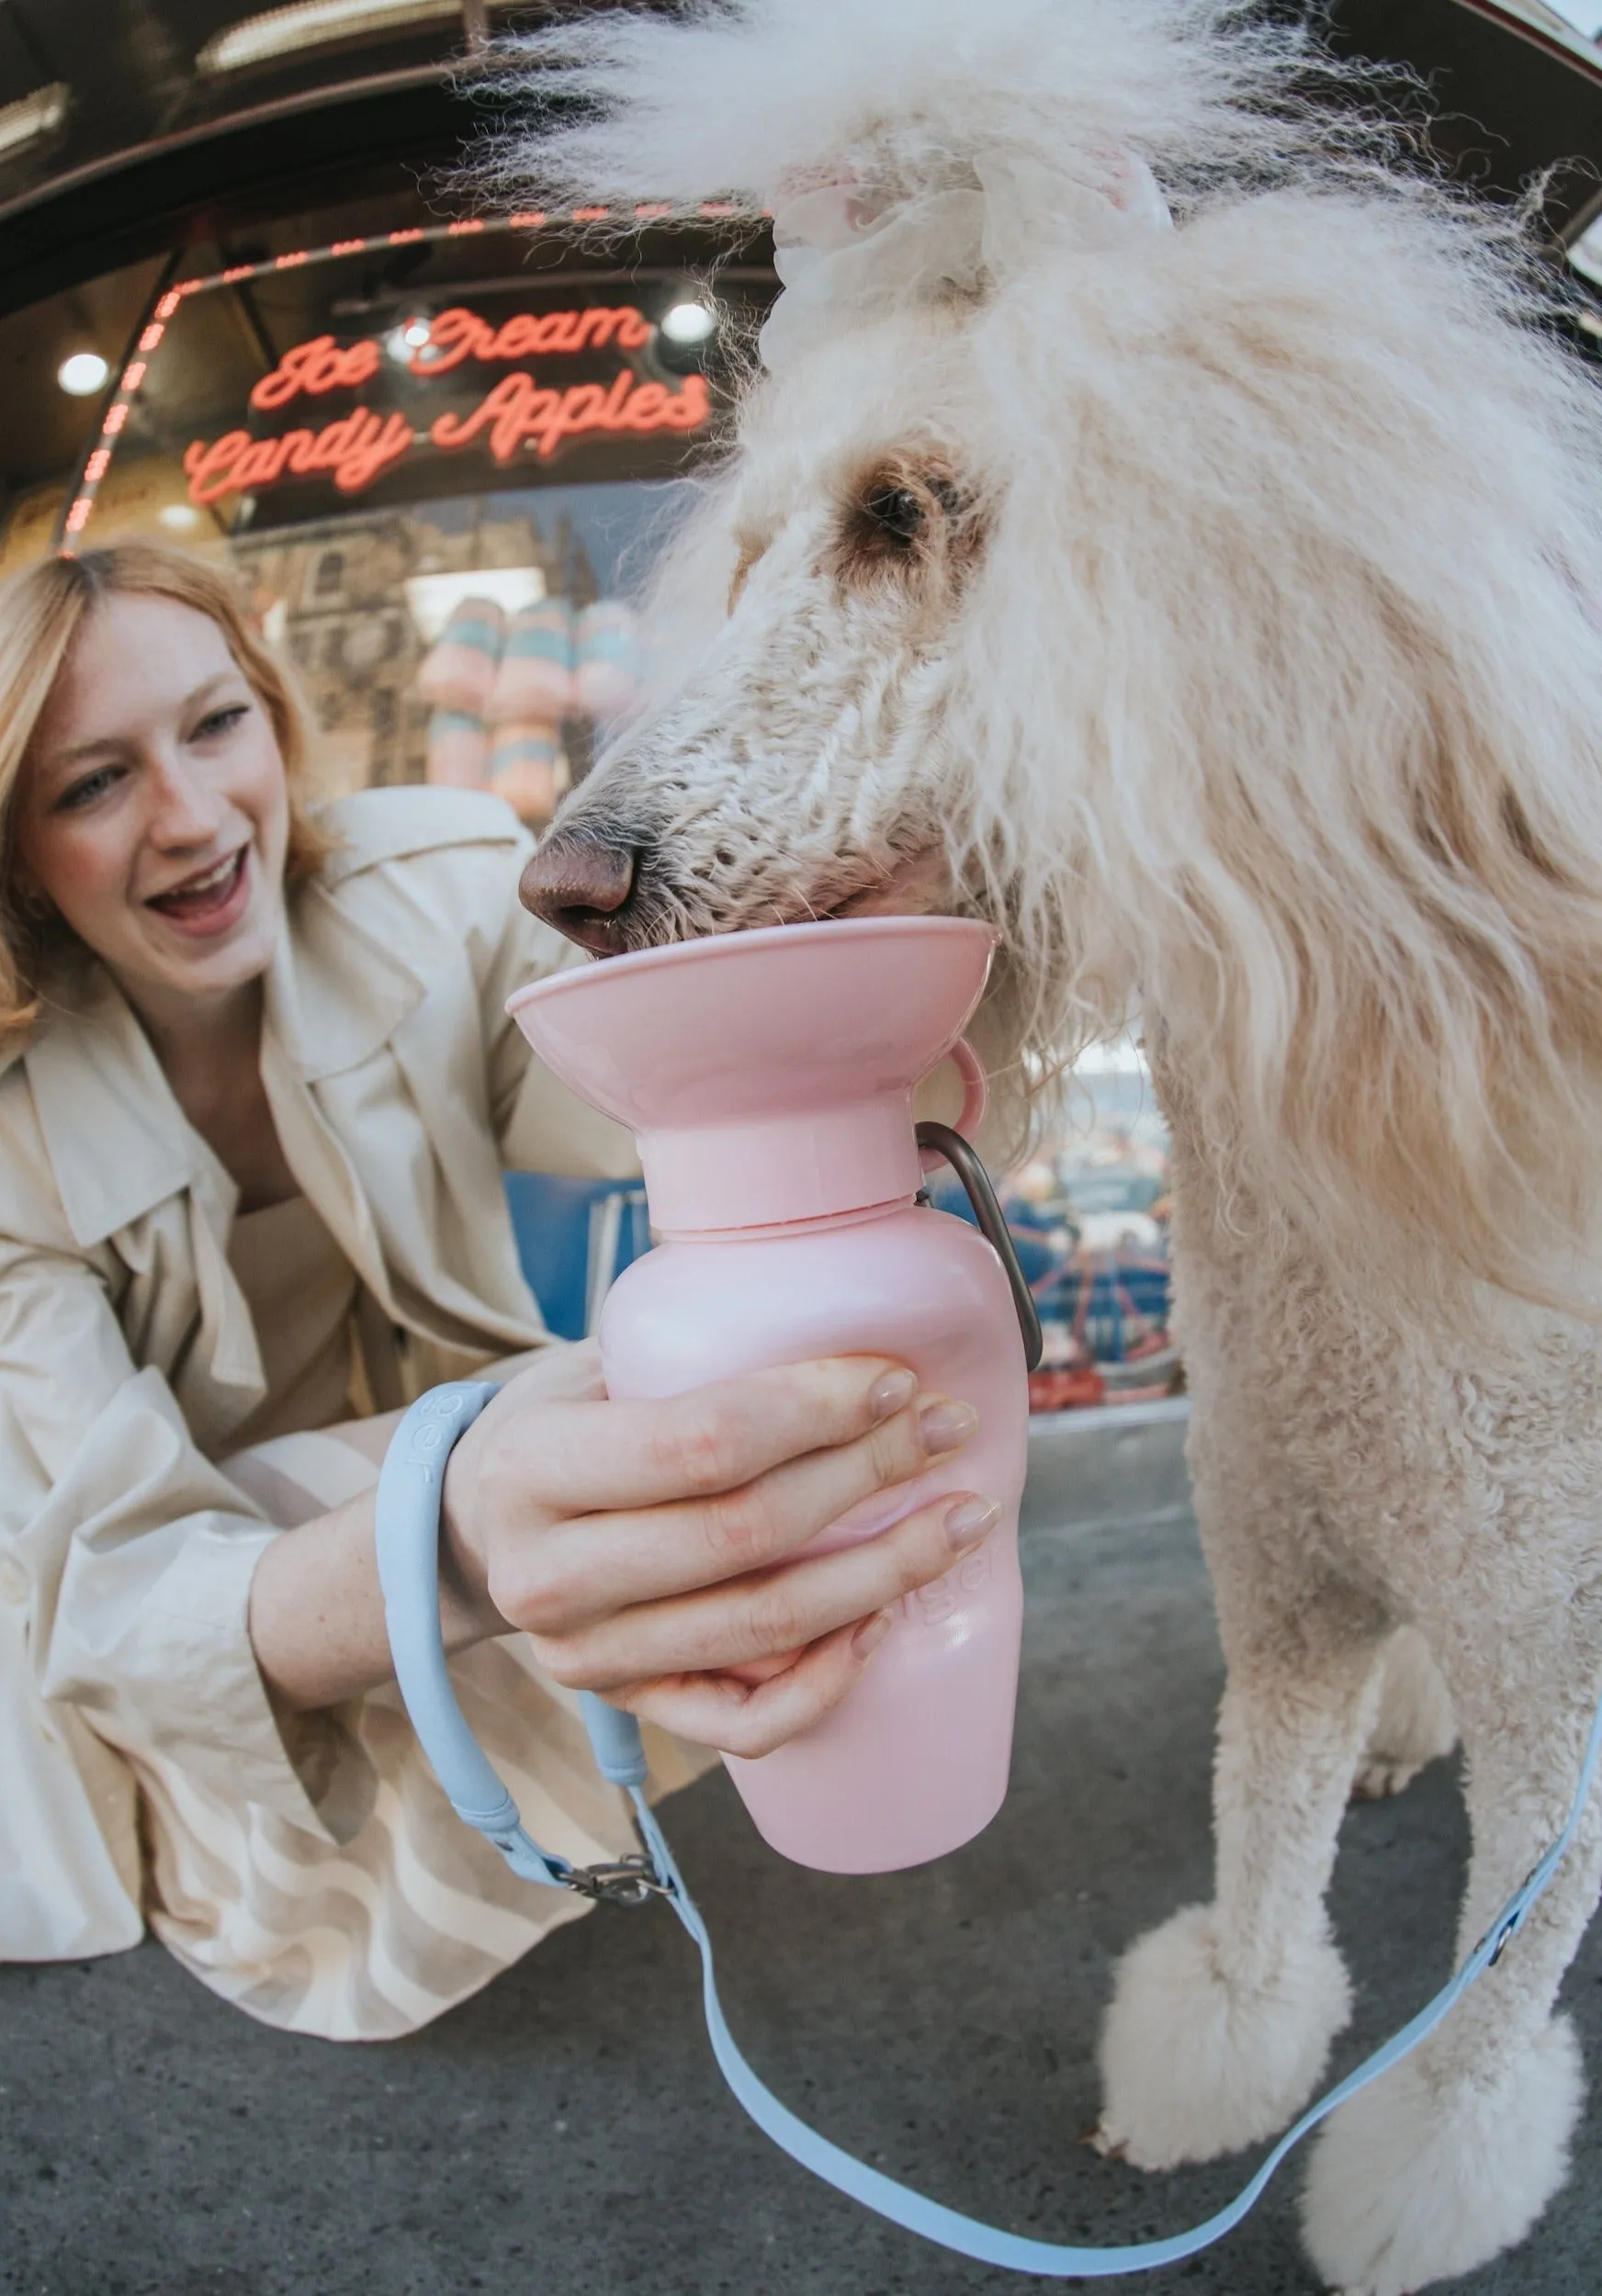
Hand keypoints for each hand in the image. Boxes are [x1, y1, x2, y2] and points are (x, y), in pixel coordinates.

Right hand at [441, 1344, 997, 1756]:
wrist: (479, 1524)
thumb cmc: (563, 1422)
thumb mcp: (591, 1363)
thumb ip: (689, 1353)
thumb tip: (852, 1327)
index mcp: (533, 1466)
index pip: (699, 1443)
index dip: (814, 1410)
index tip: (895, 1380)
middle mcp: (549, 1576)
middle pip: (746, 1535)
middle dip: (869, 1475)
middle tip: (950, 1430)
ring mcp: (586, 1656)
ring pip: (767, 1629)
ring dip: (885, 1572)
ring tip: (961, 1518)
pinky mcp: (628, 1709)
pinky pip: (748, 1721)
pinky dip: (830, 1677)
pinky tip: (883, 1620)